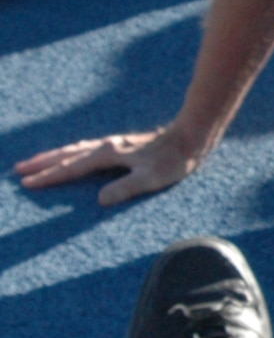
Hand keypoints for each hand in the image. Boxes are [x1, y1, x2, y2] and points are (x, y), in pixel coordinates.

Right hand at [14, 129, 201, 206]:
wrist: (191, 137)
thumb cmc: (173, 161)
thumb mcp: (151, 179)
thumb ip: (126, 189)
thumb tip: (100, 200)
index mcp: (107, 154)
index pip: (71, 168)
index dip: (49, 177)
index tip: (27, 184)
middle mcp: (106, 146)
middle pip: (66, 155)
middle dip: (42, 163)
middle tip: (18, 170)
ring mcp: (114, 144)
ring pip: (75, 150)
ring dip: (54, 156)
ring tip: (36, 162)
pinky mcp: (123, 145)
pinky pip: (87, 149)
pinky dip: (71, 153)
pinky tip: (74, 156)